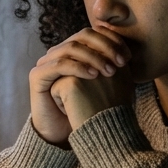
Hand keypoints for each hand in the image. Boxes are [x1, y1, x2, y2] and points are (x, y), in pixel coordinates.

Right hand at [29, 28, 131, 145]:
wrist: (64, 134)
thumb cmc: (87, 110)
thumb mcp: (103, 85)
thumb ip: (112, 66)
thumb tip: (131, 52)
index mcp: (73, 51)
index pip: (94, 33)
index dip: (112, 40)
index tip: (128, 57)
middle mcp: (58, 52)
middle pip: (83, 36)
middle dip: (105, 47)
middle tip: (121, 62)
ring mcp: (46, 62)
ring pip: (72, 48)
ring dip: (94, 57)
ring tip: (109, 71)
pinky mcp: (37, 75)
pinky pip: (60, 64)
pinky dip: (78, 67)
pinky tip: (93, 76)